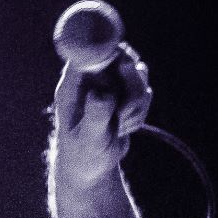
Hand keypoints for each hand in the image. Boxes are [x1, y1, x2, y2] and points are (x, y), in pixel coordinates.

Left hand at [53, 43, 152, 191]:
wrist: (91, 167)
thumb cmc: (82, 155)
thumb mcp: (88, 138)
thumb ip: (96, 115)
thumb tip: (102, 94)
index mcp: (73, 84)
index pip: (90, 51)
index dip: (110, 50)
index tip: (124, 65)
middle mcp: (91, 78)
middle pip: (122, 56)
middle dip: (132, 83)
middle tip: (124, 110)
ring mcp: (108, 83)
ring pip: (138, 73)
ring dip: (136, 103)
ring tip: (121, 126)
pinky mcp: (123, 93)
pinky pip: (144, 91)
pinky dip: (140, 111)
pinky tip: (125, 127)